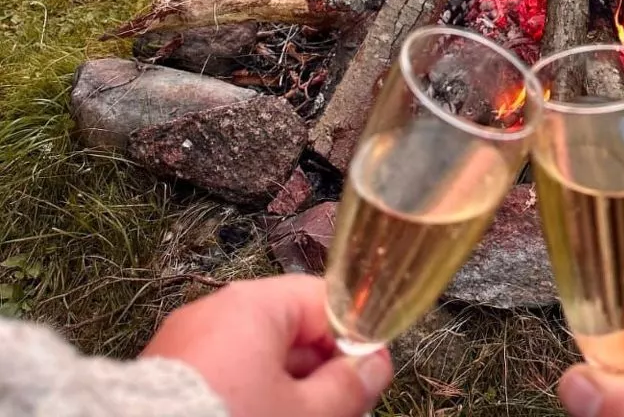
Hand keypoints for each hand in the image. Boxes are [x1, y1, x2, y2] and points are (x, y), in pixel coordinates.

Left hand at [141, 276, 392, 416]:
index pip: (324, 302)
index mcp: (254, 304)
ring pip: (256, 358)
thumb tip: (374, 365)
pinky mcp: (165, 373)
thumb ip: (348, 388)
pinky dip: (244, 396)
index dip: (353, 340)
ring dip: (282, 390)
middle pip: (290, 331)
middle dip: (316, 374)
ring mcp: (186, 342)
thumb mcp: (304, 415)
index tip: (366, 379)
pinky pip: (222, 374)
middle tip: (333, 414)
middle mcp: (217, 310)